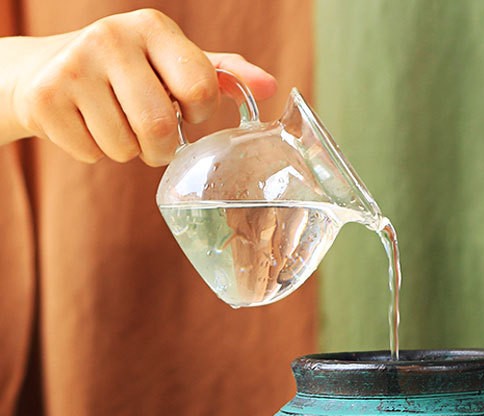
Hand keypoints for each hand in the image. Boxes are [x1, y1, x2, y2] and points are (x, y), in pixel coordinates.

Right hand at [4, 9, 276, 164]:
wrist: (44, 68)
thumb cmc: (129, 72)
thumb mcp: (174, 63)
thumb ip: (224, 76)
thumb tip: (271, 87)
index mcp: (153, 28)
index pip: (200, 90)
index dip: (199, 114)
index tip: (185, 111)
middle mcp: (111, 38)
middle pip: (160, 128)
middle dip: (161, 148)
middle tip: (153, 137)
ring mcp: (74, 66)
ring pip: (125, 147)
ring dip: (128, 151)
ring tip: (116, 124)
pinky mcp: (46, 97)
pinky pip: (91, 154)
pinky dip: (95, 152)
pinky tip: (86, 124)